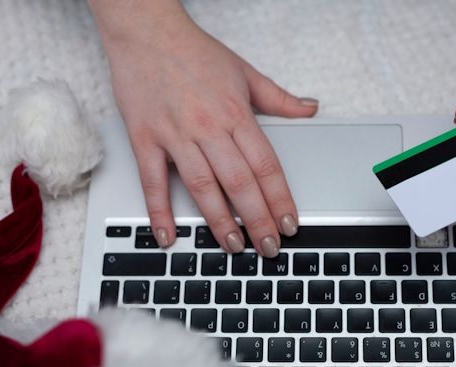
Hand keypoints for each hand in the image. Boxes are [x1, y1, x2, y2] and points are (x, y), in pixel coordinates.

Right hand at [89, 0, 317, 255]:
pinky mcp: (145, 138)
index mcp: (236, 114)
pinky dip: (160, 210)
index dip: (280, 199)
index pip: (266, 166)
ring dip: (220, 221)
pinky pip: (154, 181)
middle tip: (269, 248)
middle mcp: (208, 127)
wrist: (145, 30)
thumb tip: (310, 108)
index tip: (290, 224)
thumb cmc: (193, 51)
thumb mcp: (245, 71)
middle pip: (240, 183)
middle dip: (258, 220)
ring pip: (203, 186)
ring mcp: (175, 134)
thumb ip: (279, 98)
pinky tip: (168, 236)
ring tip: (234, 246)